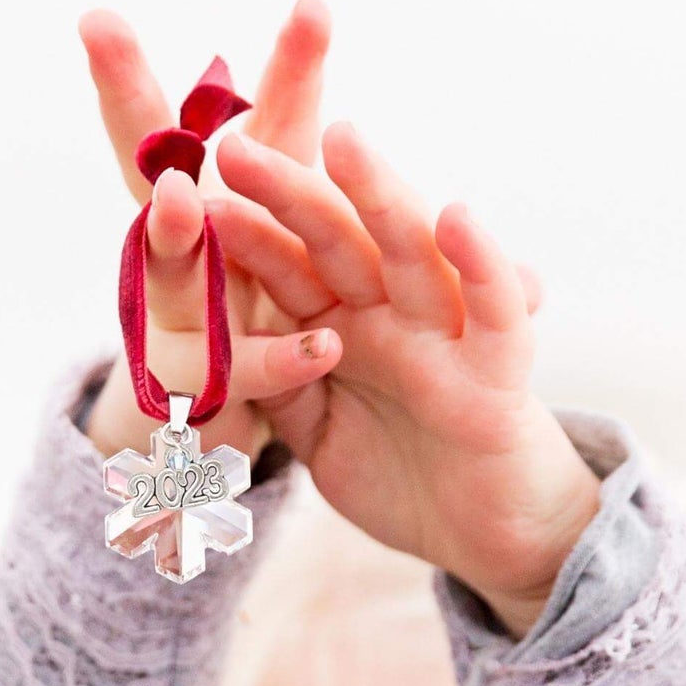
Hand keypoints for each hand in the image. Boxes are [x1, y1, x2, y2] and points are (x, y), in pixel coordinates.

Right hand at [76, 0, 342, 460]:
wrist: (220, 416)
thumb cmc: (261, 302)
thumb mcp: (287, 221)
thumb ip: (291, 141)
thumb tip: (316, 12)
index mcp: (218, 193)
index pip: (237, 117)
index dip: (272, 67)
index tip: (276, 5)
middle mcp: (181, 241)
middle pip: (149, 161)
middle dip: (125, 93)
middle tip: (100, 27)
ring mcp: (181, 312)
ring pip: (171, 272)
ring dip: (170, 235)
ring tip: (178, 201)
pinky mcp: (208, 385)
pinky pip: (248, 371)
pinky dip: (282, 359)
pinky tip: (322, 345)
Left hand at [210, 122, 597, 638]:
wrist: (489, 543)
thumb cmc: (406, 486)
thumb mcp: (320, 439)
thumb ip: (283, 386)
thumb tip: (227, 337)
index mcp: (346, 330)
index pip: (290, 269)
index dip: (243, 234)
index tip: (185, 196)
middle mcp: (393, 320)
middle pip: (341, 242)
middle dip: (292, 195)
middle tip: (236, 147)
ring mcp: (448, 338)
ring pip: (414, 254)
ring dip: (381, 197)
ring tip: (343, 142)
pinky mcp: (500, 373)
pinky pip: (495, 312)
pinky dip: (482, 266)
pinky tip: (456, 218)